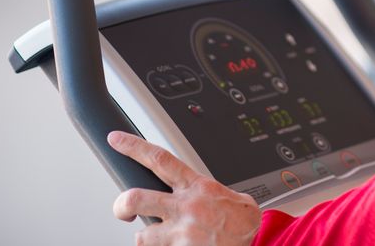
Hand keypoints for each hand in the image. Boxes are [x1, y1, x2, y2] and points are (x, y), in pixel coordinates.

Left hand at [108, 131, 260, 244]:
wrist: (258, 242)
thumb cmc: (244, 222)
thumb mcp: (229, 195)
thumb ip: (205, 191)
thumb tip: (195, 190)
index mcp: (197, 186)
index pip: (159, 159)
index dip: (134, 147)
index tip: (117, 140)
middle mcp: (186, 207)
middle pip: (136, 197)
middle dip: (121, 204)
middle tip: (122, 209)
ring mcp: (182, 232)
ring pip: (142, 235)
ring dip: (147, 238)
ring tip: (160, 239)